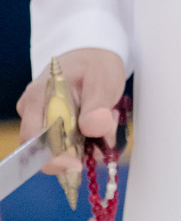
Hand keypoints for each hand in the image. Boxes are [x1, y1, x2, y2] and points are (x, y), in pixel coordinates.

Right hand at [17, 48, 126, 173]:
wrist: (93, 55)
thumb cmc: (96, 64)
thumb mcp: (103, 79)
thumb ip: (98, 104)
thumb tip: (94, 126)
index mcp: (39, 97)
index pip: (34, 139)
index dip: (52, 158)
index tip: (77, 164)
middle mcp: (33, 111)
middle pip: (46, 150)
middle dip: (79, 150)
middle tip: (106, 129)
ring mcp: (41, 120)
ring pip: (62, 149)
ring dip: (88, 144)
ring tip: (107, 117)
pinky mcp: (54, 127)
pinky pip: (69, 145)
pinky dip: (88, 140)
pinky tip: (100, 121)